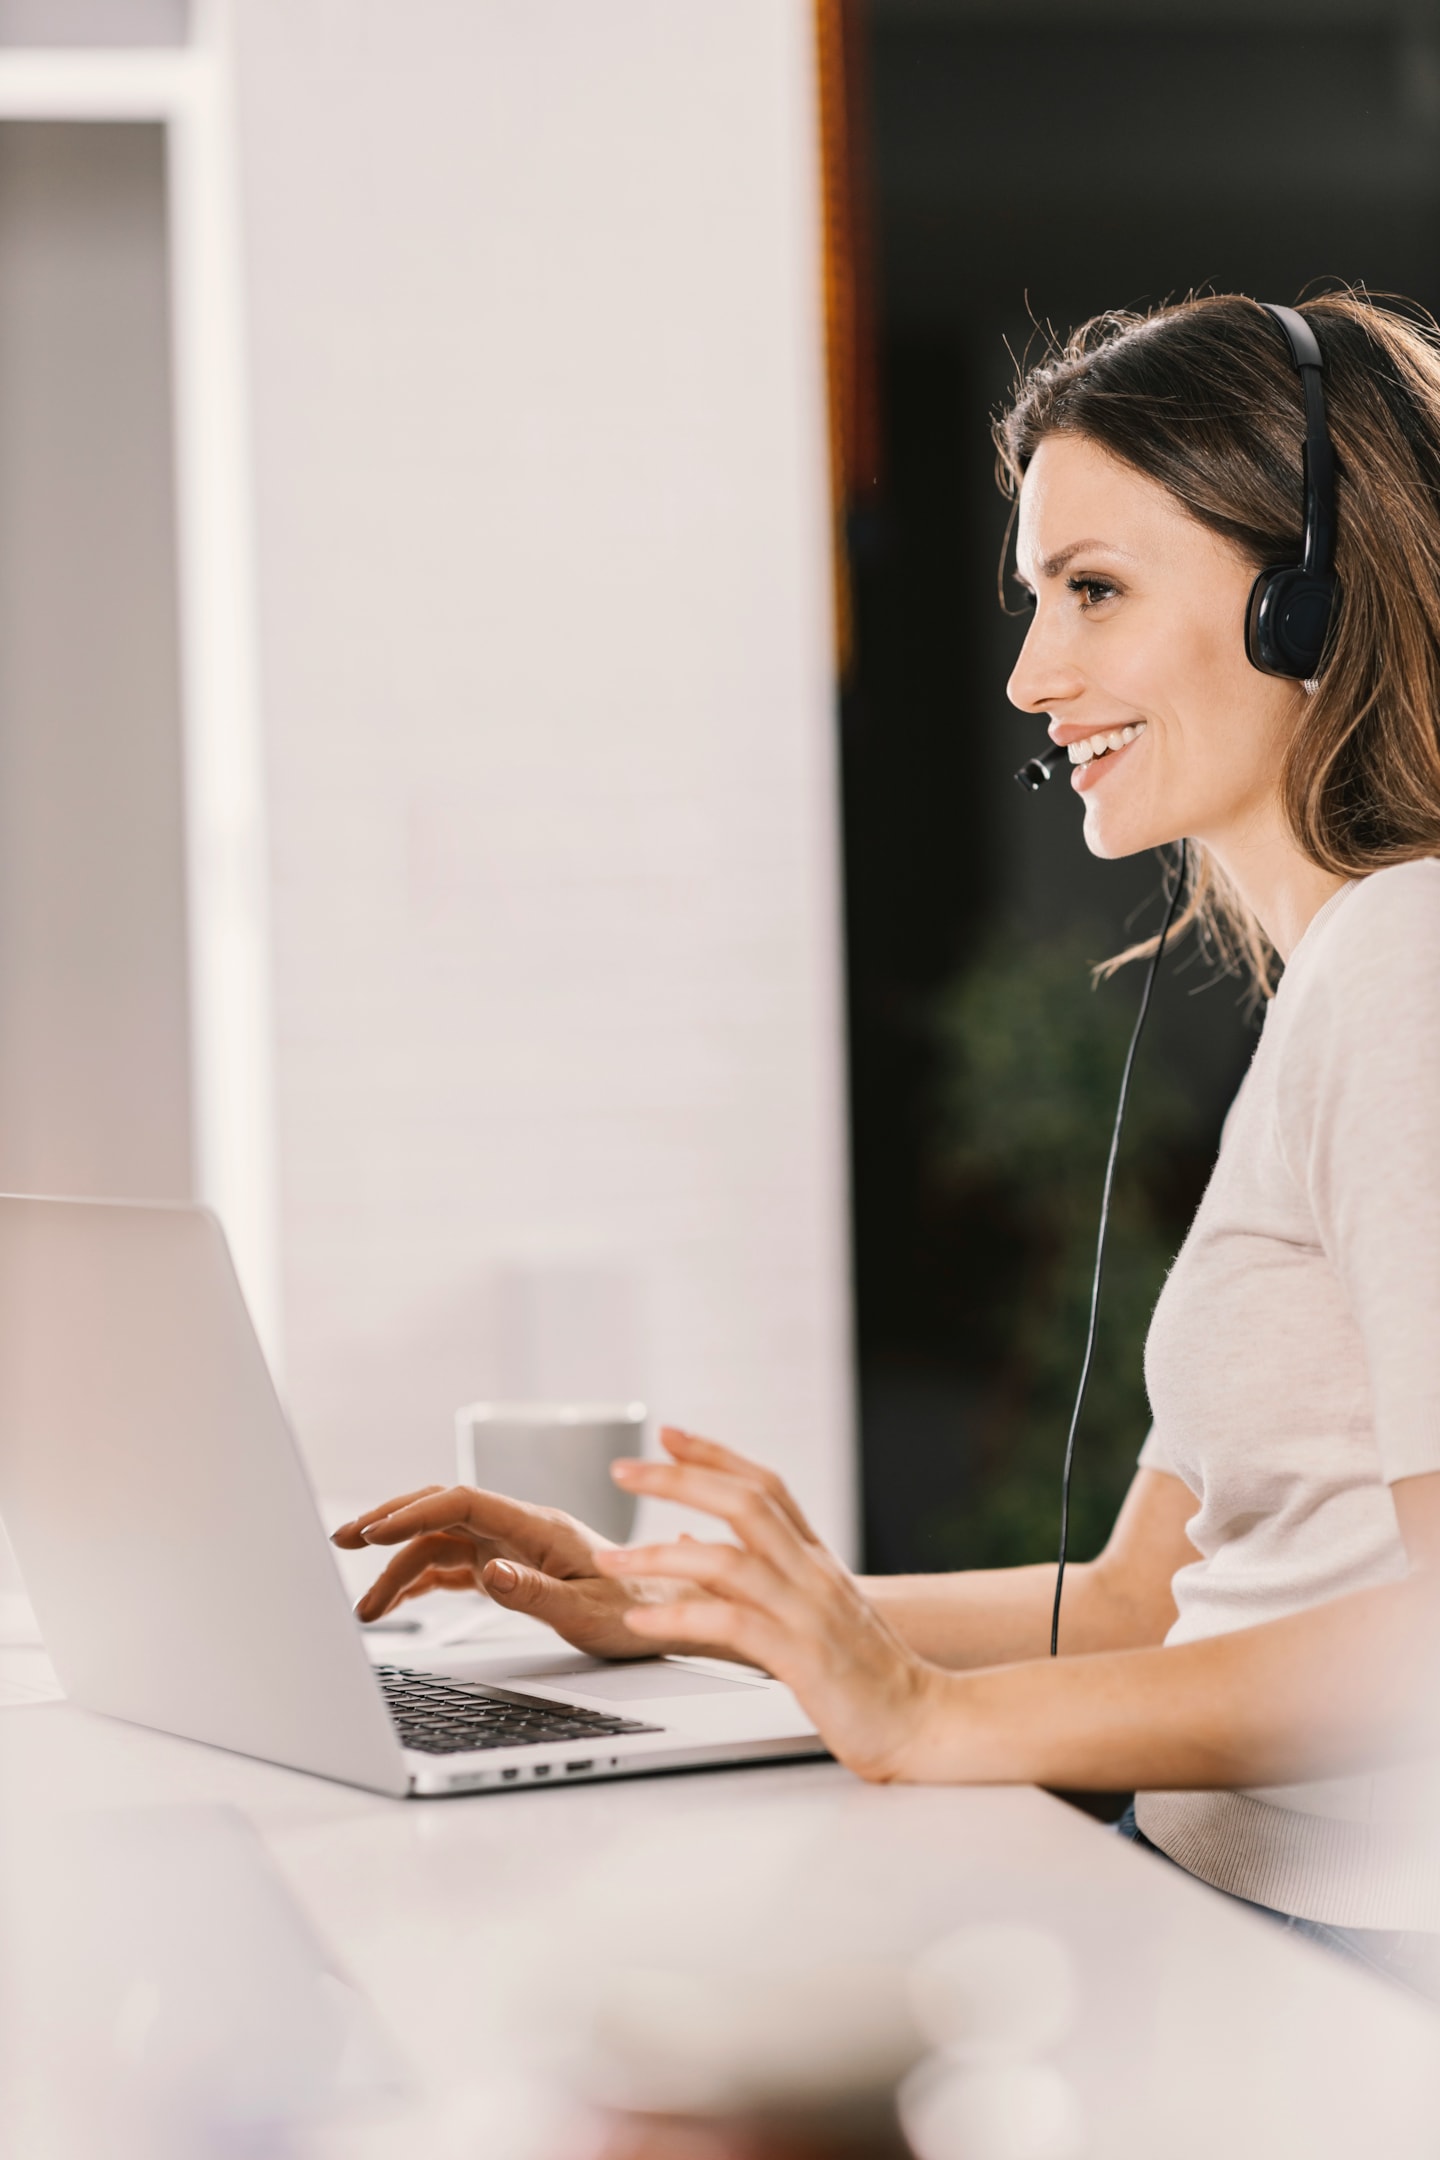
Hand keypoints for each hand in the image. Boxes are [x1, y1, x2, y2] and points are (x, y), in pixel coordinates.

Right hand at [331, 1483, 717, 1660]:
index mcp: (540, 1525)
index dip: (414, 1512)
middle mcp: (521, 1527)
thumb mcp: (589, 1612)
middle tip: (342, 1539)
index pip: (463, 1502)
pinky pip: (455, 1565)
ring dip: (399, 1566)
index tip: (373, 1533)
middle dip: (390, 1521)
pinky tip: (395, 1602)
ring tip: (364, 1607)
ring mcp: (513, 1545)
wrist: (674, 1612)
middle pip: (442, 1510)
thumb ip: (536, 1593)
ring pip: (442, 1542)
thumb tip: (489, 1571)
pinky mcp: (512, 1566)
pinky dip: (420, 1580)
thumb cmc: (640, 1613)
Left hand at [596, 1427, 944, 1780]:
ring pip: (729, 1560)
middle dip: (678, 1479)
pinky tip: (645, 1618)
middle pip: (744, 1502)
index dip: (715, 1454)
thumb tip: (688, 1536)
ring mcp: (809, 1613)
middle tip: (624, 1470)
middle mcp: (812, 1574)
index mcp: (815, 1559)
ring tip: (614, 1558)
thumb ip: (755, 1571)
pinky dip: (682, 1616)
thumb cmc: (865, 1673)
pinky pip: (733, 1625)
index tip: (667, 1434)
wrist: (923, 1721)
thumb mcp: (809, 1610)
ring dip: (661, 1554)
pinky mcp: (803, 1659)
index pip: (764, 1485)